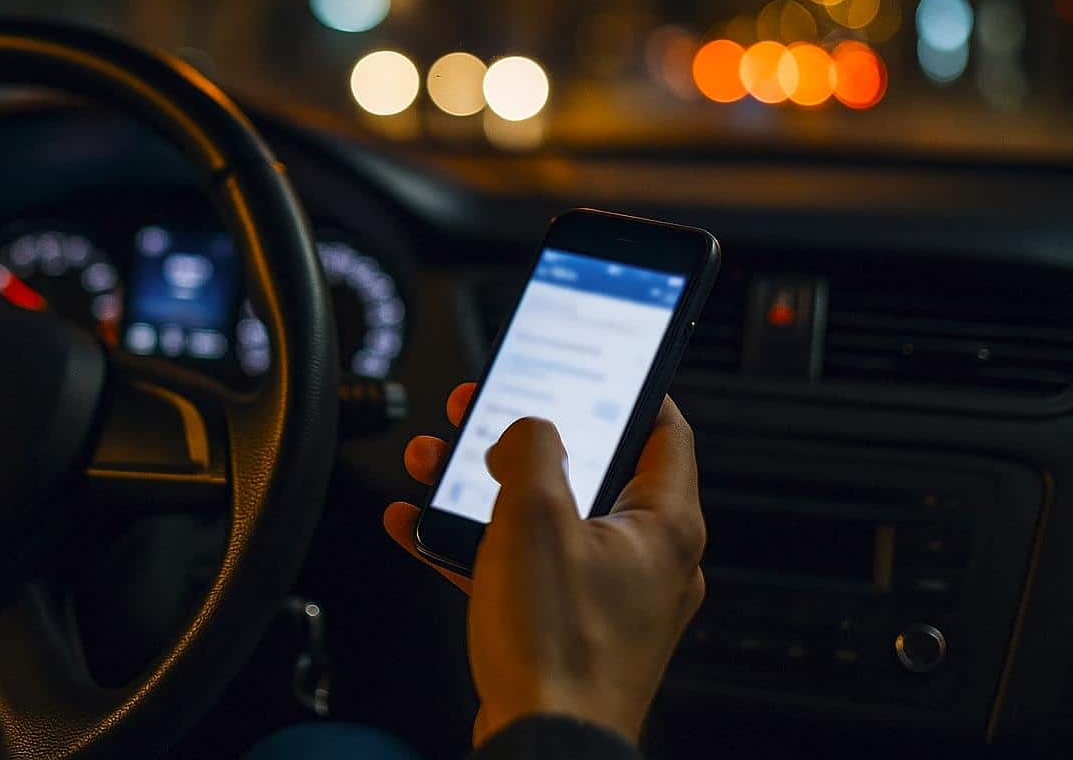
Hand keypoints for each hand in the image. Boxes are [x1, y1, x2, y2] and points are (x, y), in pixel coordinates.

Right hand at [383, 385, 706, 746]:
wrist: (543, 746)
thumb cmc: (557, 649)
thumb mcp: (533, 518)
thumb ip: (532, 449)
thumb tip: (531, 426)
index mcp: (663, 525)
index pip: (664, 430)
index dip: (627, 388)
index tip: (597, 364)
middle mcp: (648, 560)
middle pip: (589, 471)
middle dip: (521, 438)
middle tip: (484, 413)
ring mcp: (610, 597)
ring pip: (547, 518)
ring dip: (486, 487)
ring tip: (436, 464)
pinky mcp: (572, 628)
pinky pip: (525, 567)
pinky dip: (479, 543)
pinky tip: (423, 527)